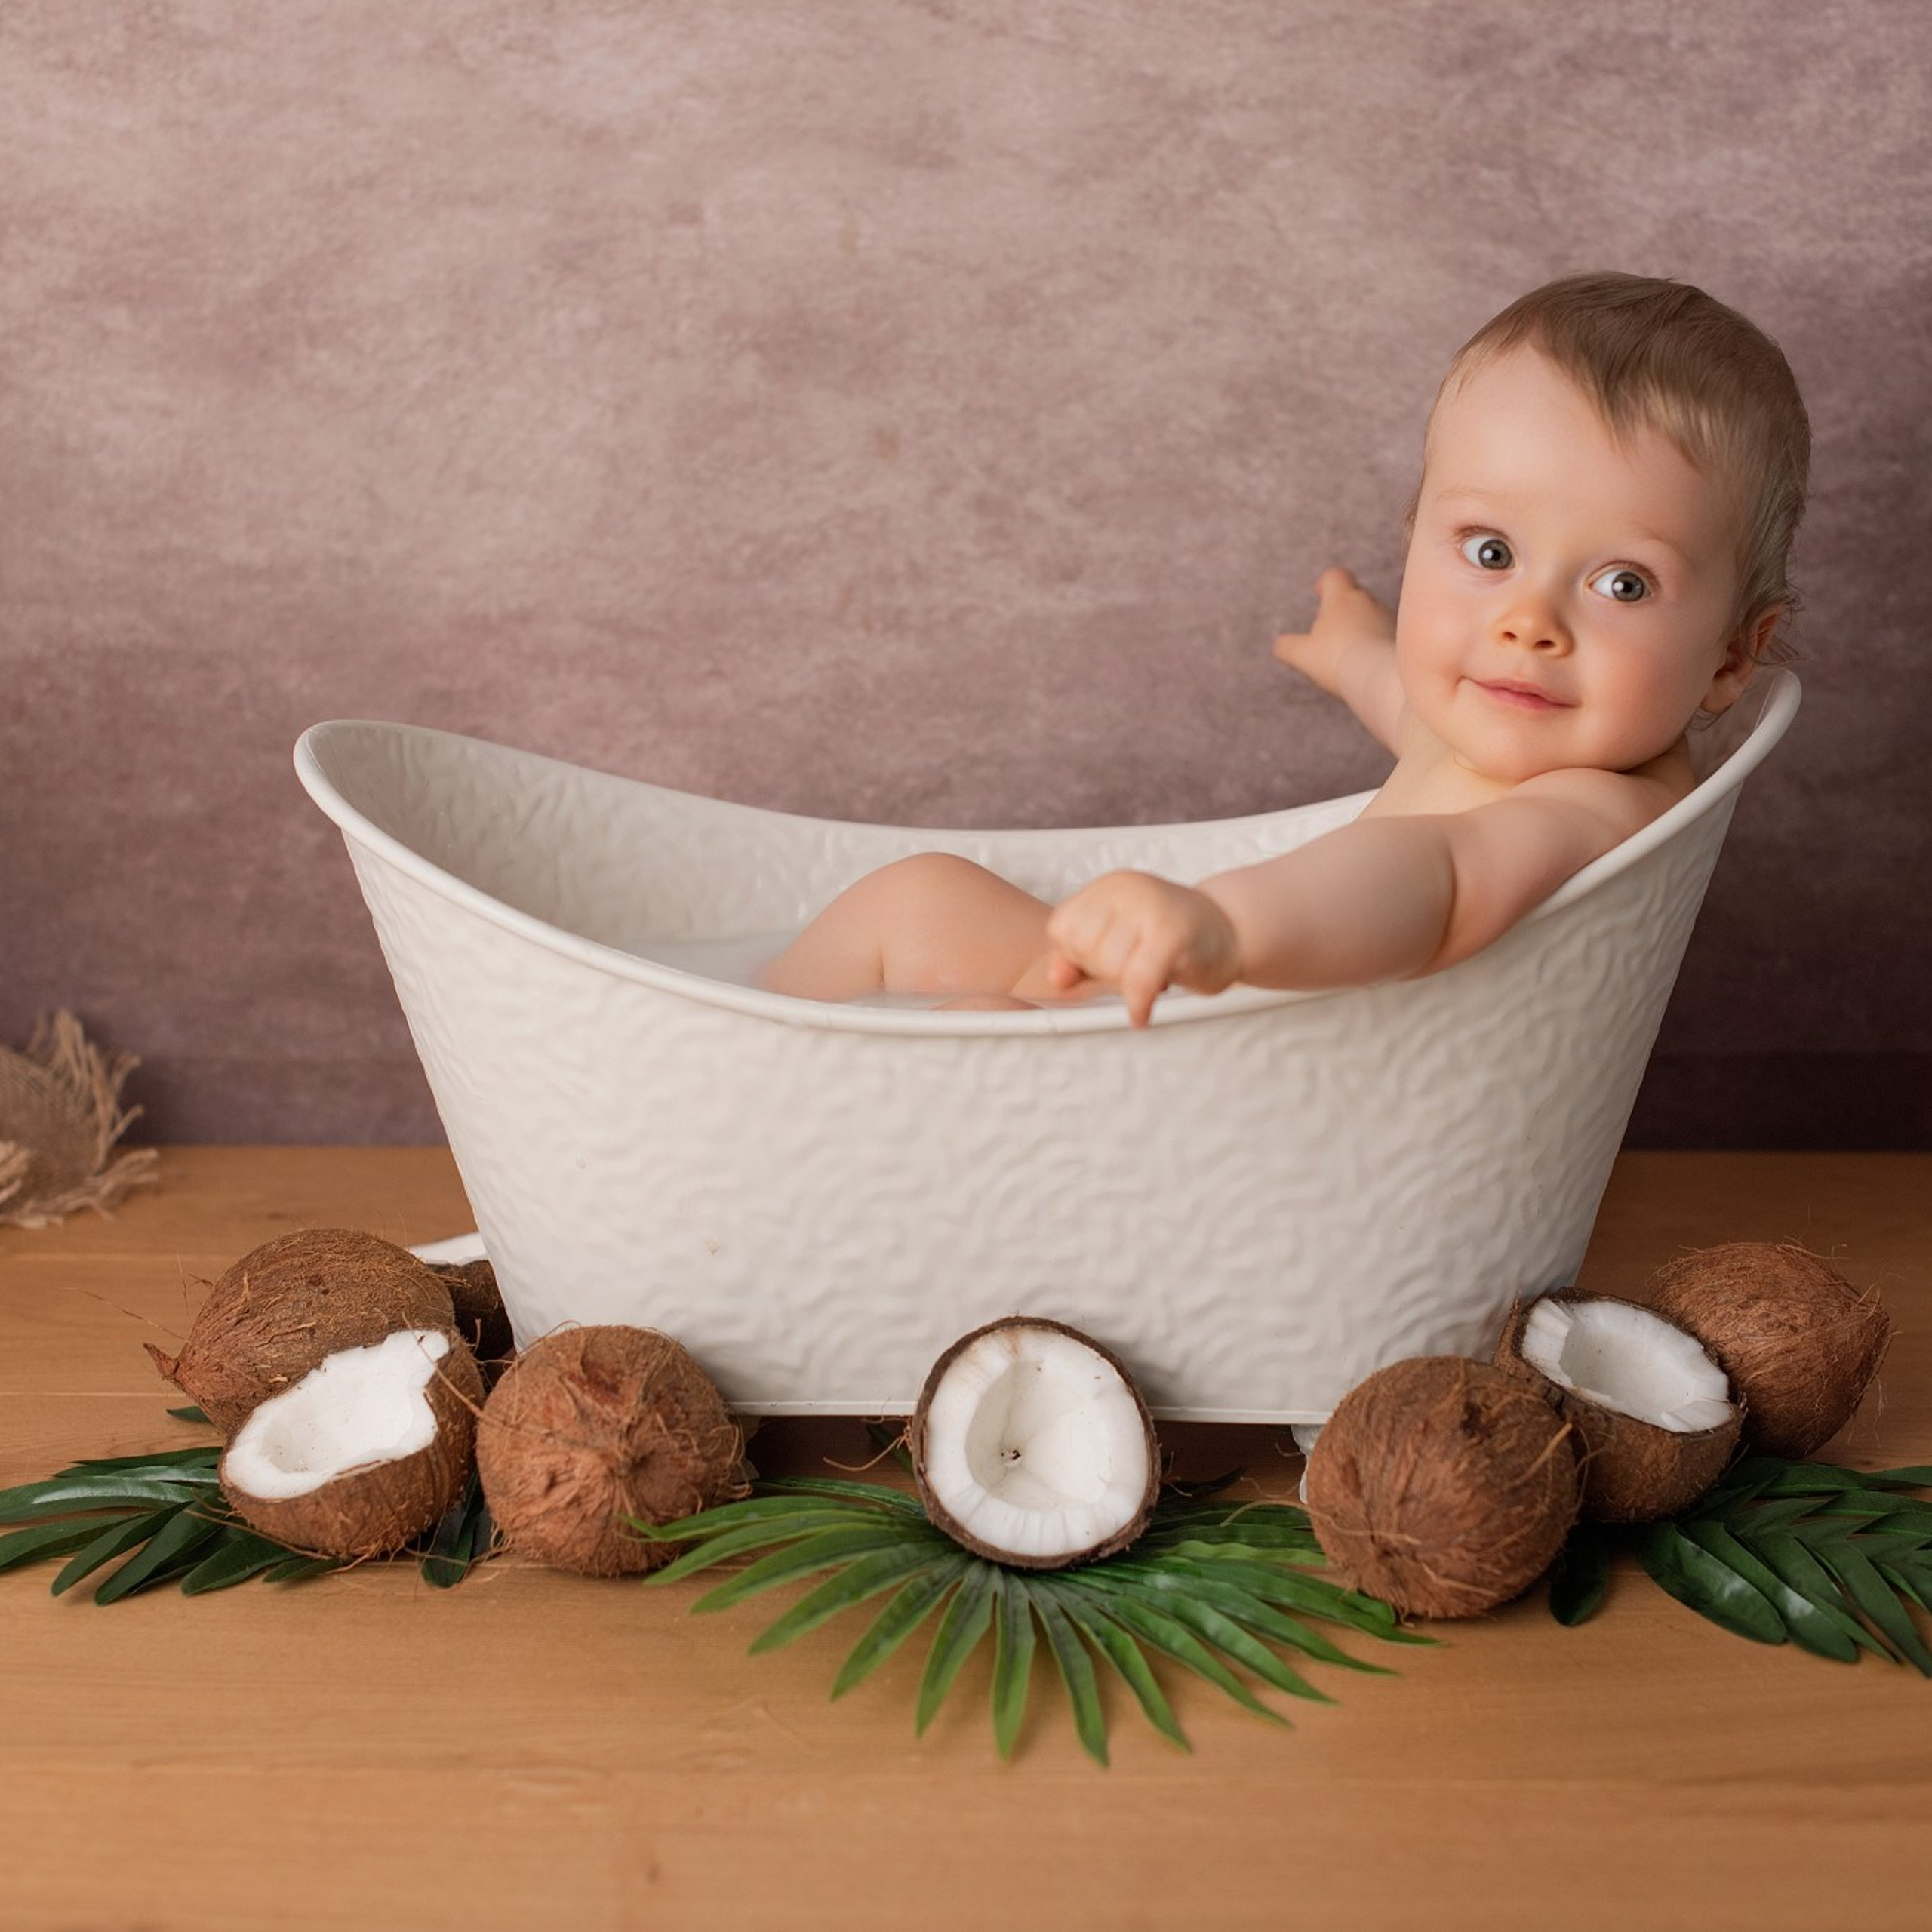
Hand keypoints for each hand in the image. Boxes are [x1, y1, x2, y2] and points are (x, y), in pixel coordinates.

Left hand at [1044, 872, 1240, 1027]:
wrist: (1233, 932)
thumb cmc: (1170, 943)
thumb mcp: (1118, 943)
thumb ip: (1078, 959)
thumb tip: (1055, 979)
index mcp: (1108, 888)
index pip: (1062, 929)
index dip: (1078, 957)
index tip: (1111, 961)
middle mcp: (1127, 890)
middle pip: (1082, 948)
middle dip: (1105, 971)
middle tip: (1137, 968)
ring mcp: (1151, 907)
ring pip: (1109, 965)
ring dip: (1127, 985)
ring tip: (1152, 974)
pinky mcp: (1174, 934)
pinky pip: (1138, 981)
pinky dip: (1137, 1005)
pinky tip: (1142, 1015)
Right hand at [1273, 566, 1395, 677]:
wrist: (1382, 677)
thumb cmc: (1338, 659)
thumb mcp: (1303, 655)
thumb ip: (1287, 647)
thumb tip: (1280, 645)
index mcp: (1342, 598)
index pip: (1335, 575)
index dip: (1326, 581)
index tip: (1319, 592)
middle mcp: (1368, 602)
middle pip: (1354, 594)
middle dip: (1341, 609)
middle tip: (1329, 632)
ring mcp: (1389, 618)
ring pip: (1372, 614)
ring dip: (1360, 626)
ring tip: (1349, 653)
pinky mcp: (1402, 636)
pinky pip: (1387, 632)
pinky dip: (1376, 641)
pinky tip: (1368, 662)